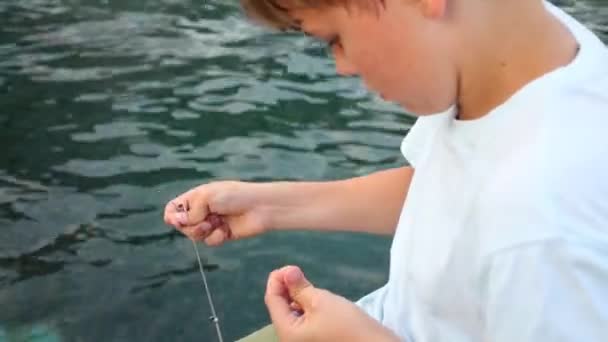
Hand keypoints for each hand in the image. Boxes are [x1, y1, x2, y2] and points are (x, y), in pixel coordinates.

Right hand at [164, 181, 268, 245]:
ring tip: (217, 224)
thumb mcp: (207, 197)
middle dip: (191, 226)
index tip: (178, 220)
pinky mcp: (221, 235)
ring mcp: (211, 223)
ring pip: (194, 236)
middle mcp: (201, 210)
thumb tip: (174, 222)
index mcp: (196, 197)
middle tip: (205, 221)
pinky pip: (209, 242)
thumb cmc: (235, 196)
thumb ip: (190, 211)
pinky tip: (226, 231)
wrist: (260, 208)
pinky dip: (216, 237)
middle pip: (182, 225)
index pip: (173, 208)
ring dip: (204, 232)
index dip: (172, 216)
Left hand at [265, 266, 399, 341]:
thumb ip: (299, 287)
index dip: (277, 279)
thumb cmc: (348, 326)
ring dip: (298, 297)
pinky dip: (307, 307)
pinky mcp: (317, 340)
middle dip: (287, 288)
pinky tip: (316, 300)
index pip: (273, 300)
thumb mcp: (321, 301)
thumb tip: (286, 272)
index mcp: (287, 333)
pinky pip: (304, 321)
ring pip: (293, 314)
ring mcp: (305, 341)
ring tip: (309, 285)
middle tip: (299, 272)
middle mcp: (291, 340)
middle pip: (281, 308)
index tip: (291, 266)